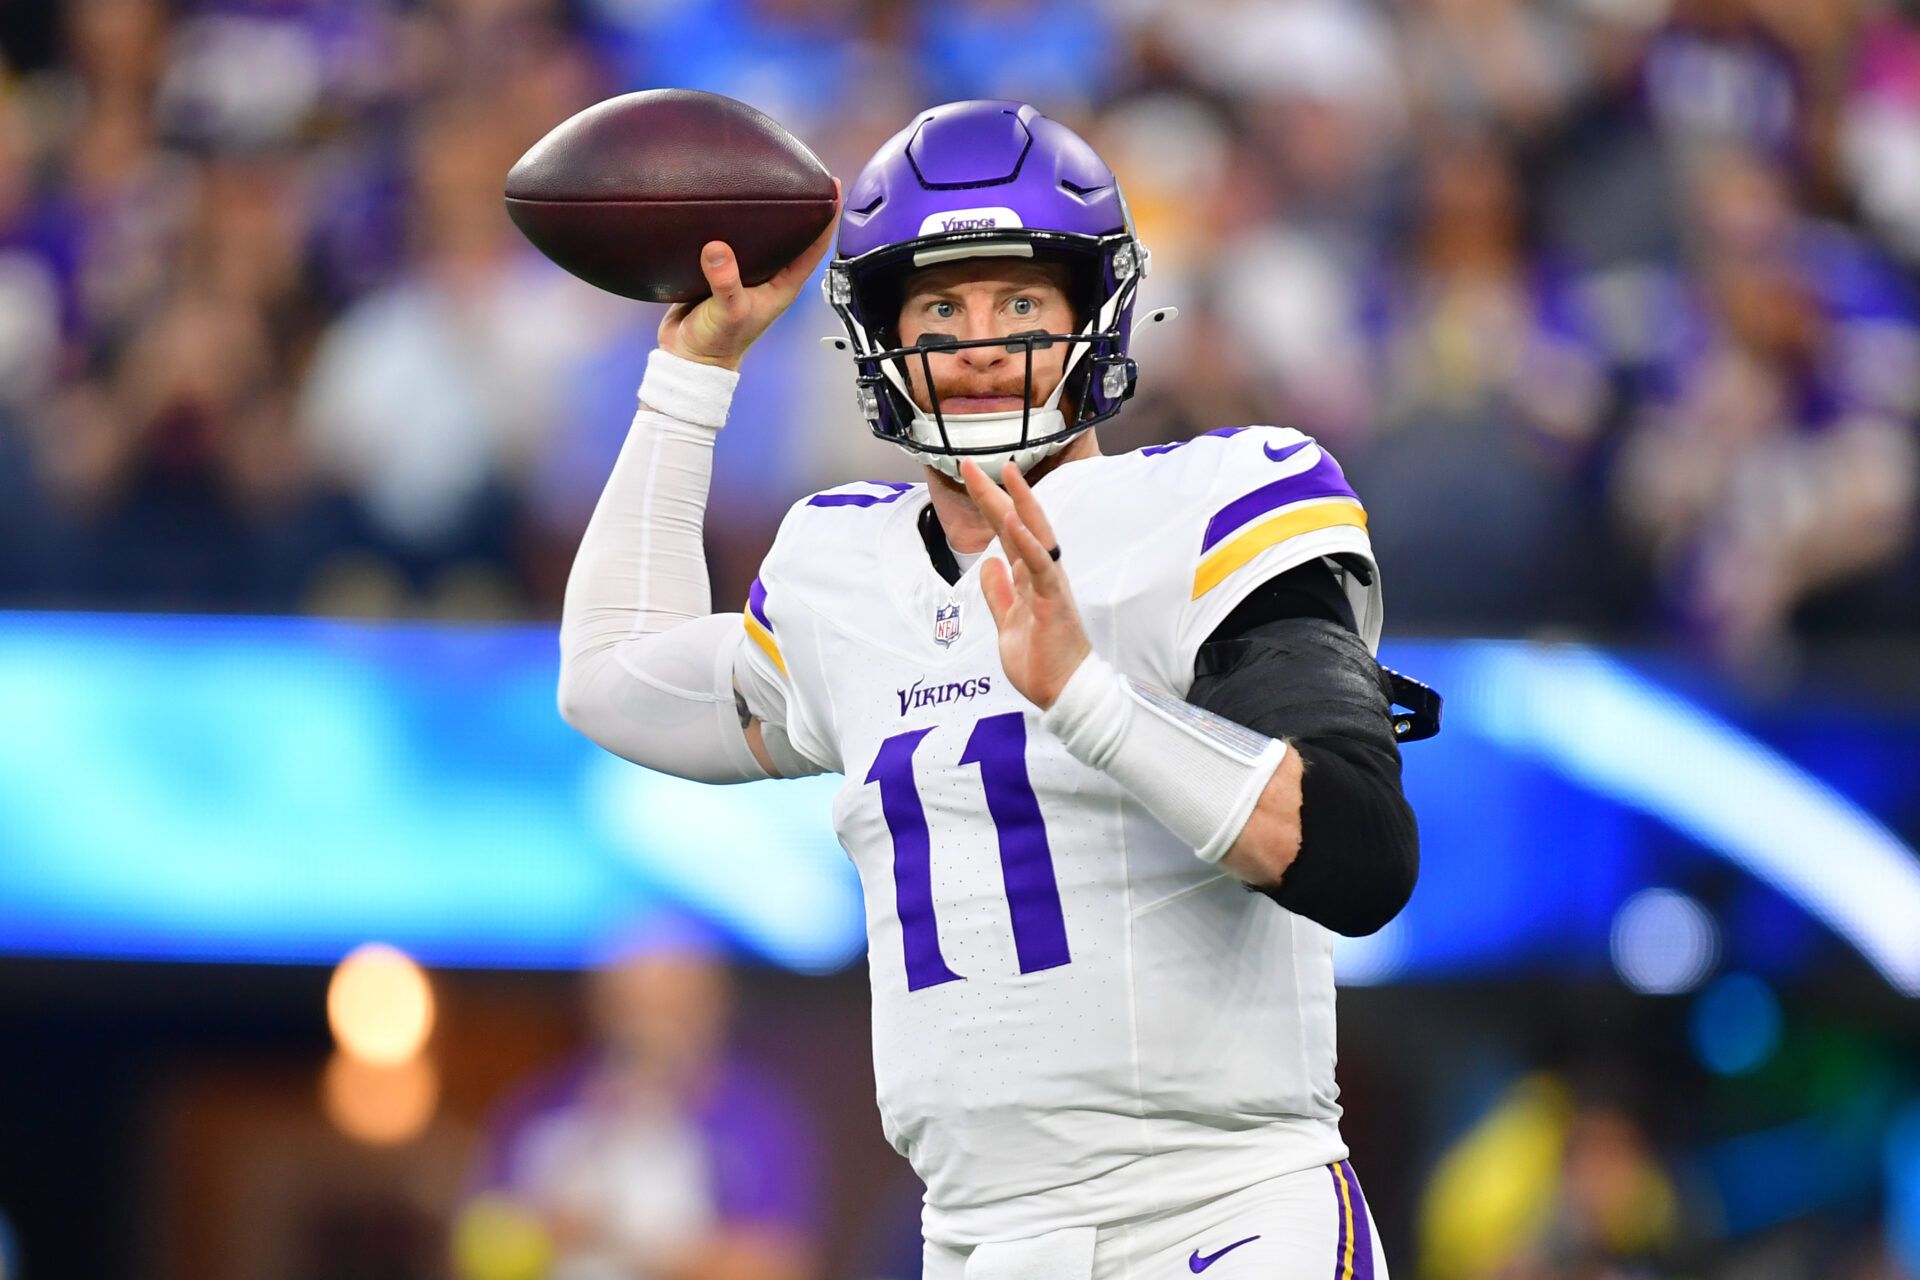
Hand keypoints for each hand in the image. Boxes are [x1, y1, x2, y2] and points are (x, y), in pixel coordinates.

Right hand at [657, 178, 840, 370]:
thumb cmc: (717, 343)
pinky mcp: (721, 269)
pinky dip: (731, 222)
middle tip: (801, 171)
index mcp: (783, 285)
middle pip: (792, 235)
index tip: (833, 187)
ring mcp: (745, 272)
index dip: (828, 218)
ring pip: (761, 235)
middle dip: (799, 206)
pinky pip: (730, 240)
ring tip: (762, 177)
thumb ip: (725, 282)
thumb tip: (717, 248)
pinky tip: (723, 201)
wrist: (687, 357)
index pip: (815, 247)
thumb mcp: (728, 312)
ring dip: (765, 211)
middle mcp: (769, 276)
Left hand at [961, 459, 1091, 709]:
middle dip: (996, 492)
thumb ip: (999, 592)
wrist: (1064, 692)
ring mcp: (1050, 584)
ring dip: (1021, 503)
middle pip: (1018, 523)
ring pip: (1037, 535)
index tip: (969, 475)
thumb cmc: (1042, 661)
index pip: (1006, 531)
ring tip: (1005, 473)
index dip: (988, 503)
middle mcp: (1041, 573)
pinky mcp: (1054, 601)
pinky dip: (1029, 542)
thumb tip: (989, 563)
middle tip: (972, 462)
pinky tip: (1015, 520)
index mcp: (1029, 577)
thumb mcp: (1007, 622)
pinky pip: (1042, 566)